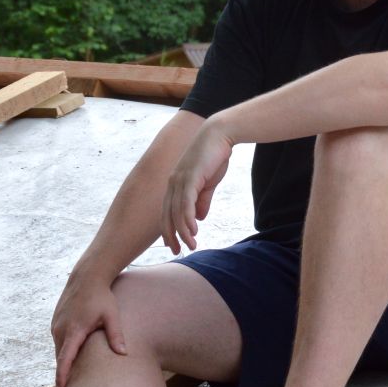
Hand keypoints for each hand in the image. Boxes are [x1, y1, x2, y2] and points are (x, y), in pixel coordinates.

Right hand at [50, 266, 125, 386]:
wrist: (87, 277)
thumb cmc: (102, 297)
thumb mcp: (112, 316)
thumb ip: (116, 335)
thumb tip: (123, 354)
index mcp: (74, 330)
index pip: (65, 359)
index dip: (62, 376)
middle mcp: (61, 329)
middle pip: (61, 358)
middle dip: (65, 373)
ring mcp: (56, 324)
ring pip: (59, 349)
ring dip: (65, 361)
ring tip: (73, 376)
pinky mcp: (55, 321)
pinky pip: (58, 341)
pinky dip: (64, 350)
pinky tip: (74, 356)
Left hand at [161, 121, 233, 253]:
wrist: (220, 134)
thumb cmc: (214, 156)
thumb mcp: (208, 183)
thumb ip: (203, 200)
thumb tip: (200, 218)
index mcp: (175, 184)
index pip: (167, 212)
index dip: (169, 229)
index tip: (173, 245)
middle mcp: (173, 182)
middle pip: (167, 215)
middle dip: (171, 235)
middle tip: (177, 251)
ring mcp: (180, 179)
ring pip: (176, 212)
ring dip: (182, 231)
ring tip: (190, 246)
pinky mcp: (190, 176)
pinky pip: (186, 202)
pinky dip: (187, 218)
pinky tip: (192, 231)